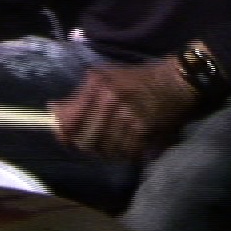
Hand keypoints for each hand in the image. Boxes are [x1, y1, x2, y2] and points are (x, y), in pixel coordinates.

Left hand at [50, 61, 200, 160]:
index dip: (63, 133)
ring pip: (104, 149)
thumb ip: (79, 96)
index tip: (63, 138)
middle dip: (86, 145)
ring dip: (106, 151)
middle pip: (85, 140)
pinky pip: (124, 153)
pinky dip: (123, 154)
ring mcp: (127, 117)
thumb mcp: (106, 77)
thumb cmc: (138, 79)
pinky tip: (126, 146)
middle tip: (92, 143)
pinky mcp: (143, 132)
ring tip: (111, 144)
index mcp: (98, 85)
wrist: (177, 82)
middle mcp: (110, 101)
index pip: (70, 120)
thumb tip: (53, 110)